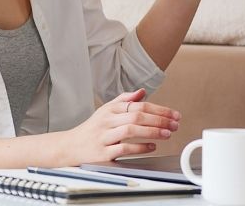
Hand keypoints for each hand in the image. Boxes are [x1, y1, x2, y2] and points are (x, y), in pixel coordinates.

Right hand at [63, 89, 180, 163]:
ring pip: (130, 130)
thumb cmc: (91, 129)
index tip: (173, 114)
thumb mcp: (106, 110)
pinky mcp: (102, 153)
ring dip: (152, 131)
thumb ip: (124, 100)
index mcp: (110, 109)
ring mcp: (104, 136)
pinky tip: (152, 146)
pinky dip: (140, 147)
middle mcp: (106, 120)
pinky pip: (123, 148)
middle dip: (159, 119)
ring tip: (167, 134)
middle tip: (175, 124)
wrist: (69, 146)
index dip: (159, 109)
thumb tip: (142, 92)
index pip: (138, 105)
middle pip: (136, 115)